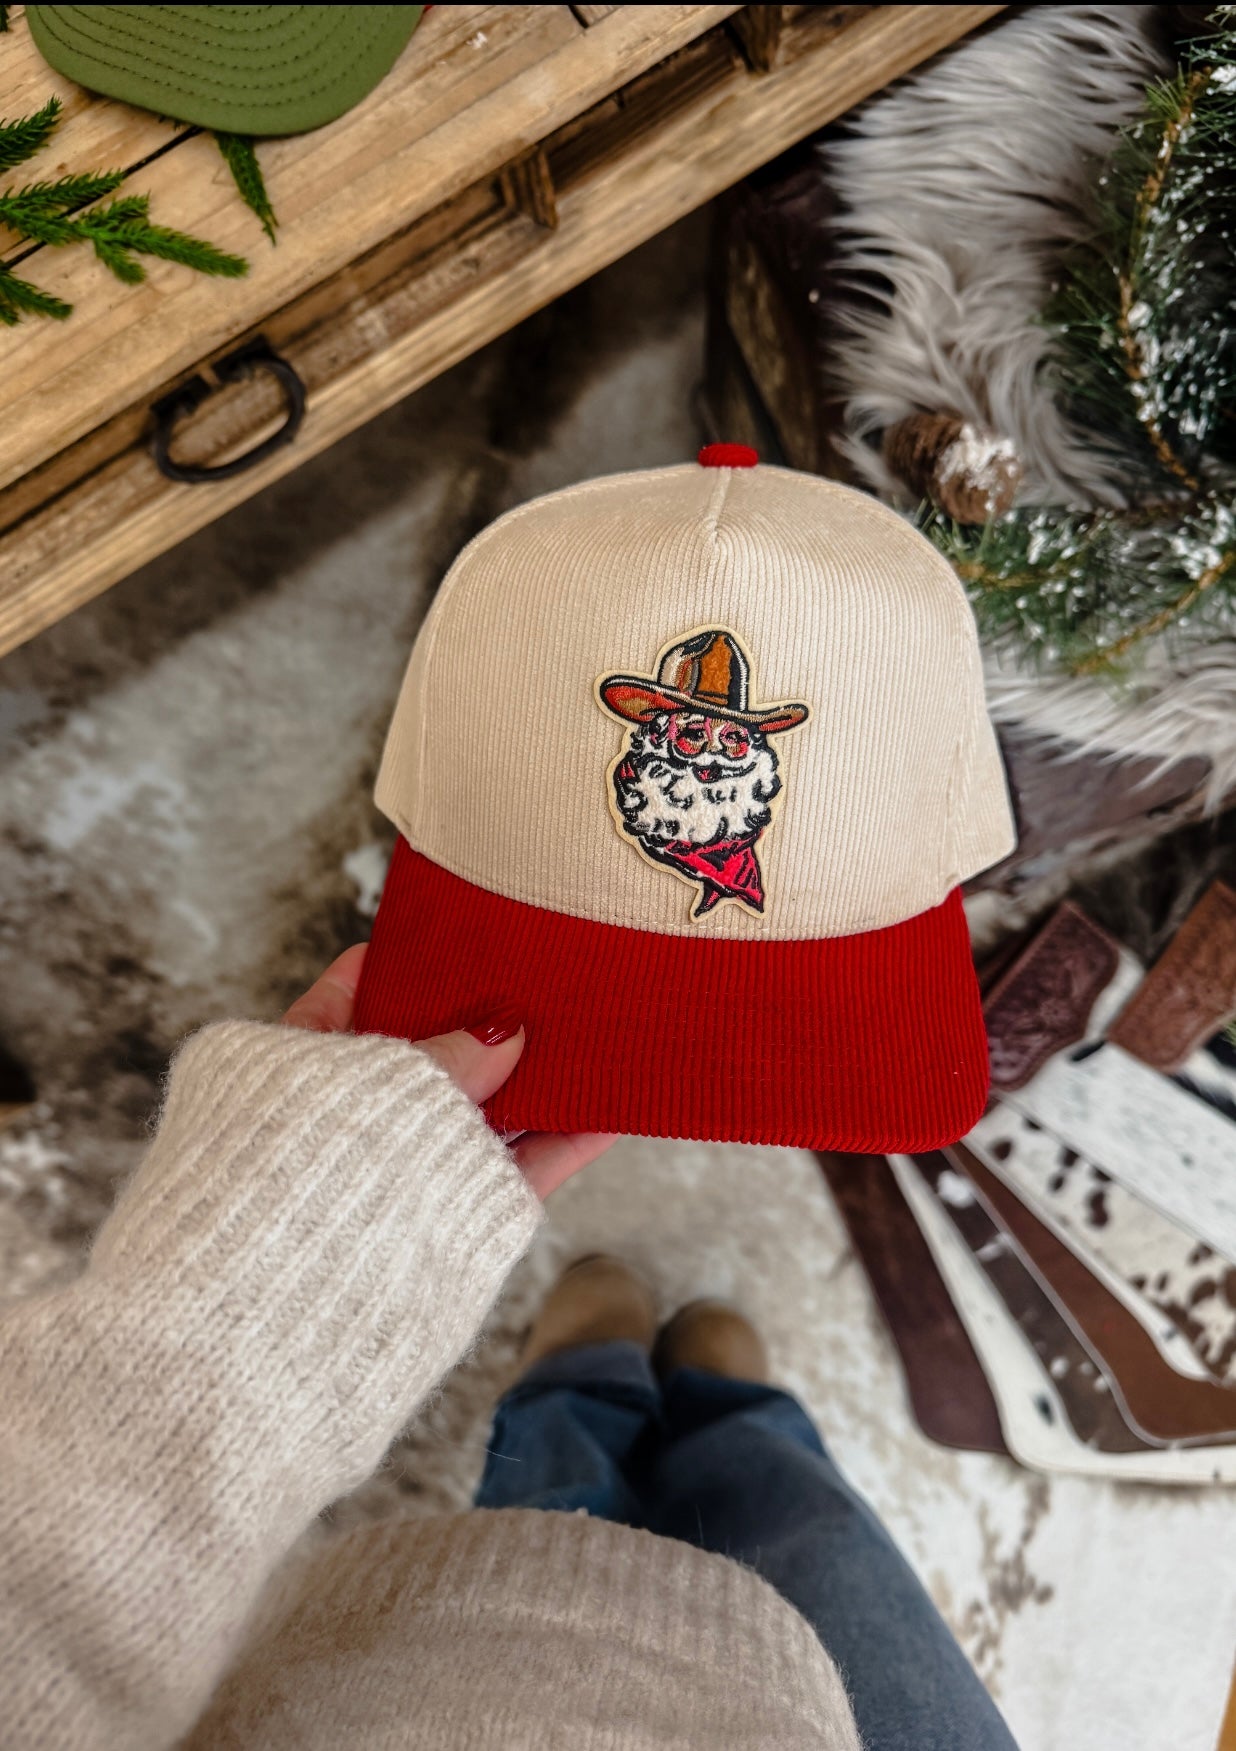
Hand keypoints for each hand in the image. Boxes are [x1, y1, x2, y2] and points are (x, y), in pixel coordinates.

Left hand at [283, 945, 613, 1197]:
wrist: (291, 1309)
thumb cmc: (301, 1175)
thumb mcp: (377, 1086)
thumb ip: (447, 1057)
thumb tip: (507, 1031)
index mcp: (300, 1073)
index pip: (344, 999)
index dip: (394, 962)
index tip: (448, 933)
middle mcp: (356, 1120)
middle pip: (431, 1055)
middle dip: (485, 1021)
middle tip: (538, 975)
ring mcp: (409, 1168)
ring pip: (484, 1112)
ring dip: (538, 1078)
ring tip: (591, 1034)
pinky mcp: (456, 1217)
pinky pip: (518, 1167)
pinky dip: (563, 1140)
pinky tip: (607, 1113)